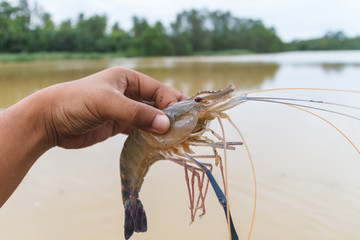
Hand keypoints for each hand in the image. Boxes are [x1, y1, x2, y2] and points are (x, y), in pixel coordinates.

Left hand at [40, 67, 186, 148]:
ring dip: (162, 127)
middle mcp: (129, 93)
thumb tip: (167, 125)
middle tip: (188, 128)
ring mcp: (124, 110)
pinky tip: (160, 143)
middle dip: (171, 115)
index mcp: (128, 79)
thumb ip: (137, 114)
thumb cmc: (76, 102)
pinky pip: (140, 130)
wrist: (49, 120)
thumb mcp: (108, 103)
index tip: (186, 118)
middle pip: (157, 104)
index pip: (159, 90)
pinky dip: (150, 136)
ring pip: (150, 118)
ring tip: (178, 138)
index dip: (173, 103)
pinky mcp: (118, 126)